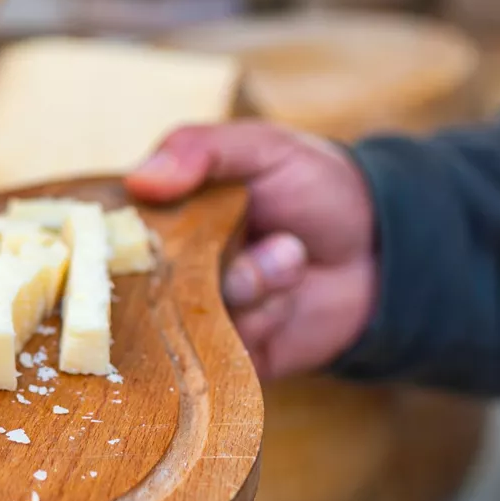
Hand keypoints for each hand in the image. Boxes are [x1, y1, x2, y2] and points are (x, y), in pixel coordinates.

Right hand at [125, 122, 377, 380]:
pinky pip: (226, 345)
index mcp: (170, 215)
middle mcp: (176, 268)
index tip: (132, 226)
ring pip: (192, 310)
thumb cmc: (319, 187)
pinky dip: (265, 313)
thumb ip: (202, 150)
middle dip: (192, 259)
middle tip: (232, 237)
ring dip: (250, 279)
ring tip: (289, 253)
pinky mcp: (234, 353)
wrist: (384, 249)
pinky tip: (291, 290)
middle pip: (143, 279)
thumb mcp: (262, 147)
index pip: (114, 228)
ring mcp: (204, 312)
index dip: (115, 232)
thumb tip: (139, 177)